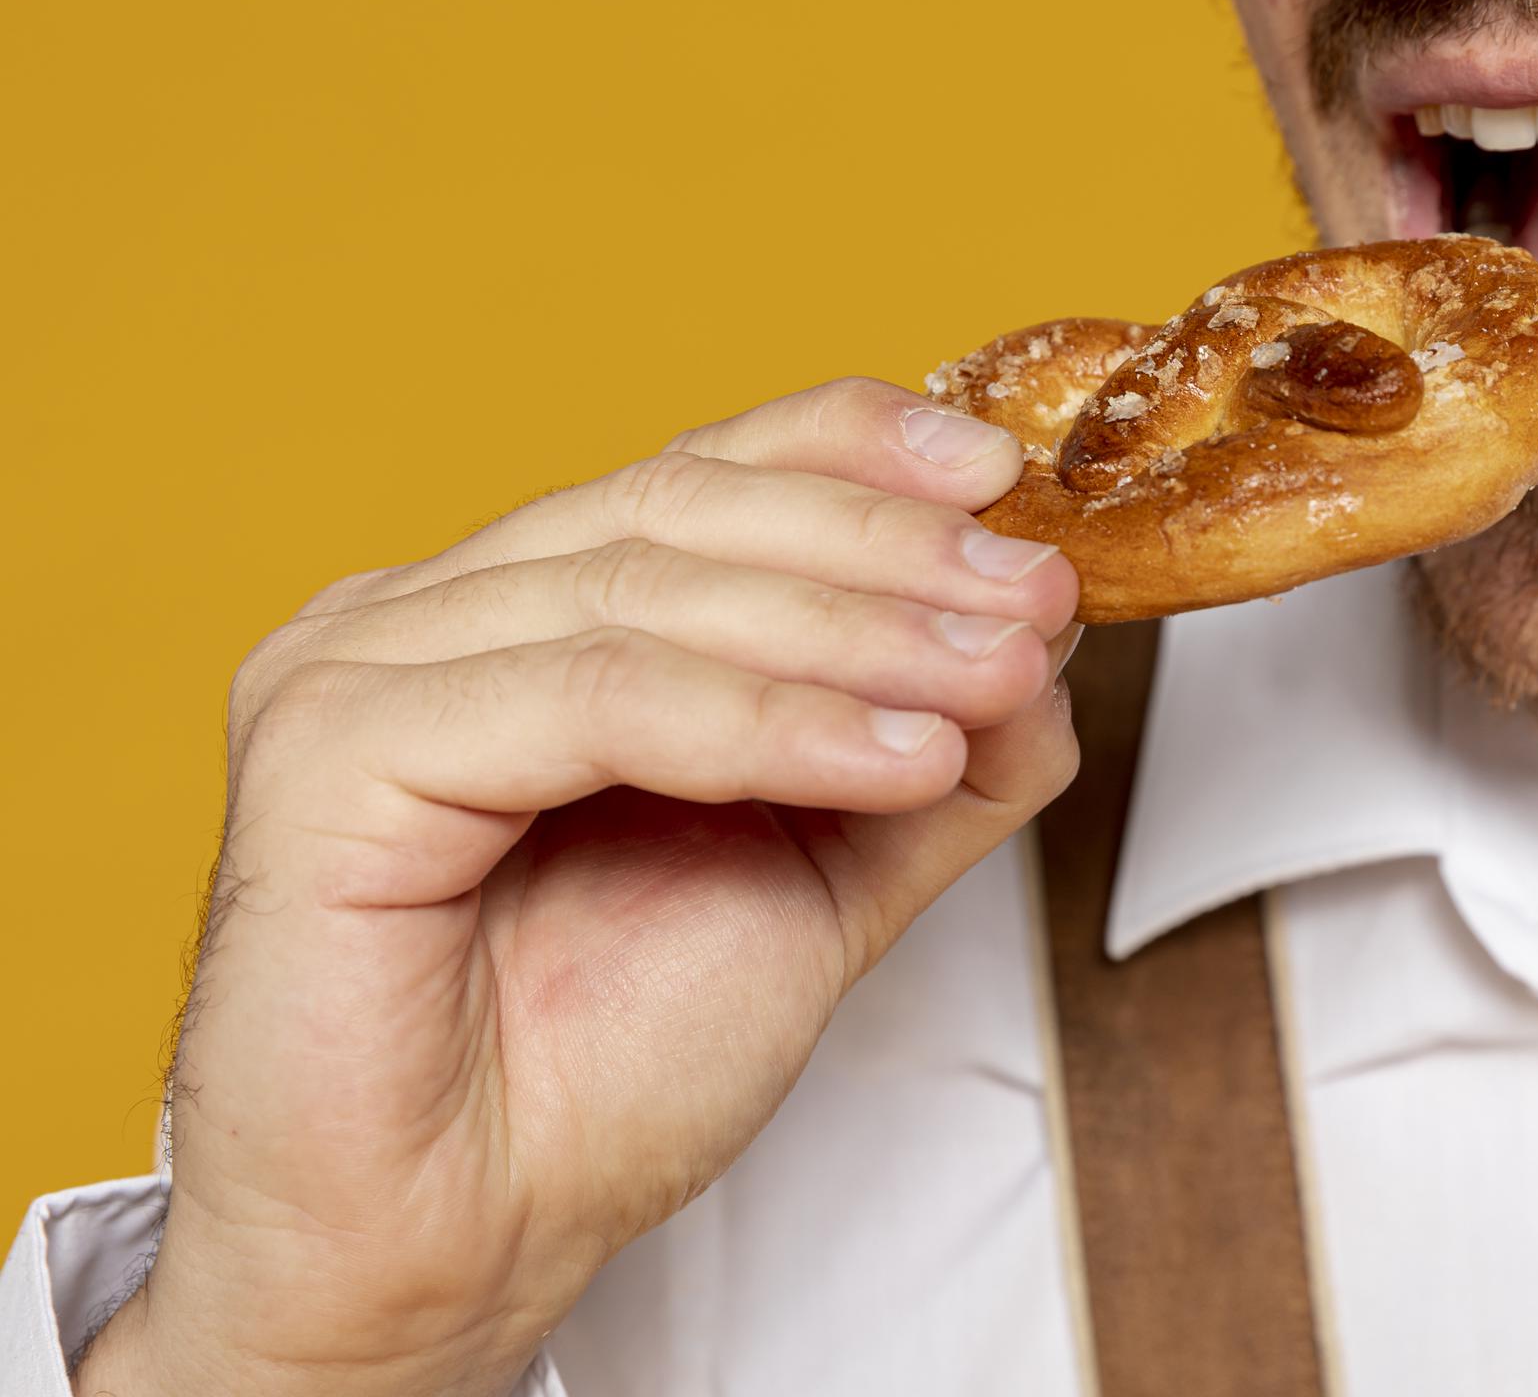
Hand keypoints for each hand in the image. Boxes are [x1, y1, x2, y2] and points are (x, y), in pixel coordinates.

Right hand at [72, 380, 1079, 1396]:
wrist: (457, 1252)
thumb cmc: (592, 1077)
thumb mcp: (819, 881)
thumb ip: (924, 756)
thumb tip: (1041, 641)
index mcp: (516, 619)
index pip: (695, 474)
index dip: (852, 452)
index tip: (1001, 473)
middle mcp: (426, 618)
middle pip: (679, 511)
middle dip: (887, 551)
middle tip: (1035, 596)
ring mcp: (361, 670)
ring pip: (646, 594)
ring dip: (855, 633)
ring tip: (992, 679)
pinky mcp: (329, 751)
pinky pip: (590, 698)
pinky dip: (762, 722)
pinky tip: (891, 756)